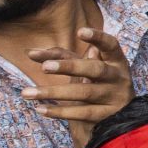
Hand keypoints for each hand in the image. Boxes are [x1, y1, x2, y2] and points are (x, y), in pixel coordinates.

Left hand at [22, 27, 131, 145]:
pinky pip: (81, 113)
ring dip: (54, 92)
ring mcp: (114, 97)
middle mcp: (118, 77)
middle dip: (69, 67)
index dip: (97, 37)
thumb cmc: (98, 84)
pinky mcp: (107, 116)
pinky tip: (40, 109)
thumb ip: (62, 58)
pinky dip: (60, 111)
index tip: (80, 31)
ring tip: (27, 93)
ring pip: (84, 93)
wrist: (120, 117)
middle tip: (45, 67)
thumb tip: (30, 52)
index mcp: (116, 61)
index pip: (110, 45)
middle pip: (95, 70)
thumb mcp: (87, 68)